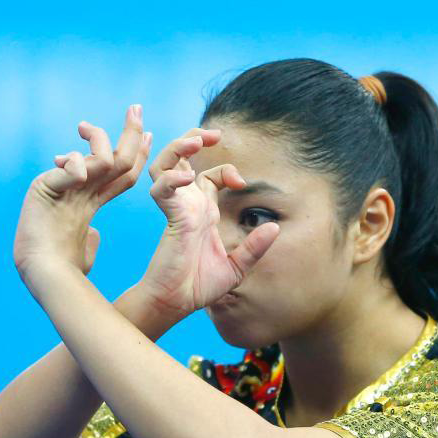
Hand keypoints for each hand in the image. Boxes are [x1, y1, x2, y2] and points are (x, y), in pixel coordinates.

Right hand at [13, 104, 152, 281]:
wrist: (44, 276)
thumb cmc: (64, 271)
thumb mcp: (86, 250)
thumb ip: (92, 239)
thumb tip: (94, 235)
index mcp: (85, 201)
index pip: (117, 171)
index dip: (134, 153)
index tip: (149, 134)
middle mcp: (73, 188)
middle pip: (108, 154)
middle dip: (126, 131)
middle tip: (137, 109)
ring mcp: (59, 185)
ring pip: (94, 156)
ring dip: (103, 148)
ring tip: (102, 158)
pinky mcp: (44, 187)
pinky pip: (69, 169)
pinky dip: (76, 168)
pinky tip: (79, 175)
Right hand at [137, 128, 279, 317]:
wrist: (177, 303)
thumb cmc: (199, 286)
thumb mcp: (237, 267)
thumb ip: (255, 247)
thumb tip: (274, 227)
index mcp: (203, 212)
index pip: (209, 176)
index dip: (225, 170)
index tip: (240, 183)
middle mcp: (188, 205)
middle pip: (182, 159)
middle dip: (195, 139)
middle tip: (214, 135)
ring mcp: (177, 208)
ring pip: (165, 164)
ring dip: (178, 148)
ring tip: (195, 141)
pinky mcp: (170, 217)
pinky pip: (163, 189)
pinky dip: (171, 178)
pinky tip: (186, 178)